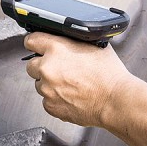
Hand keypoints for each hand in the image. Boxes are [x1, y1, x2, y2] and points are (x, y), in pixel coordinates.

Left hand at [22, 32, 141, 127]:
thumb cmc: (109, 75)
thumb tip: (66, 39)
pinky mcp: (51, 106)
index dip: (36, 43)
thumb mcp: (93, 45)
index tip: (37, 47)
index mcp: (56, 49)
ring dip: (49, 83)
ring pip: (39, 84)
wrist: (115, 100)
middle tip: (59, 69)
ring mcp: (47, 89)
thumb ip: (73, 41)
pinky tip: (70, 95)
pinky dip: (55, 98)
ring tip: (69, 84)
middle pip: (31, 65)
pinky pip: (46, 100)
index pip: (31, 40)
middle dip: (43, 66)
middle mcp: (48, 68)